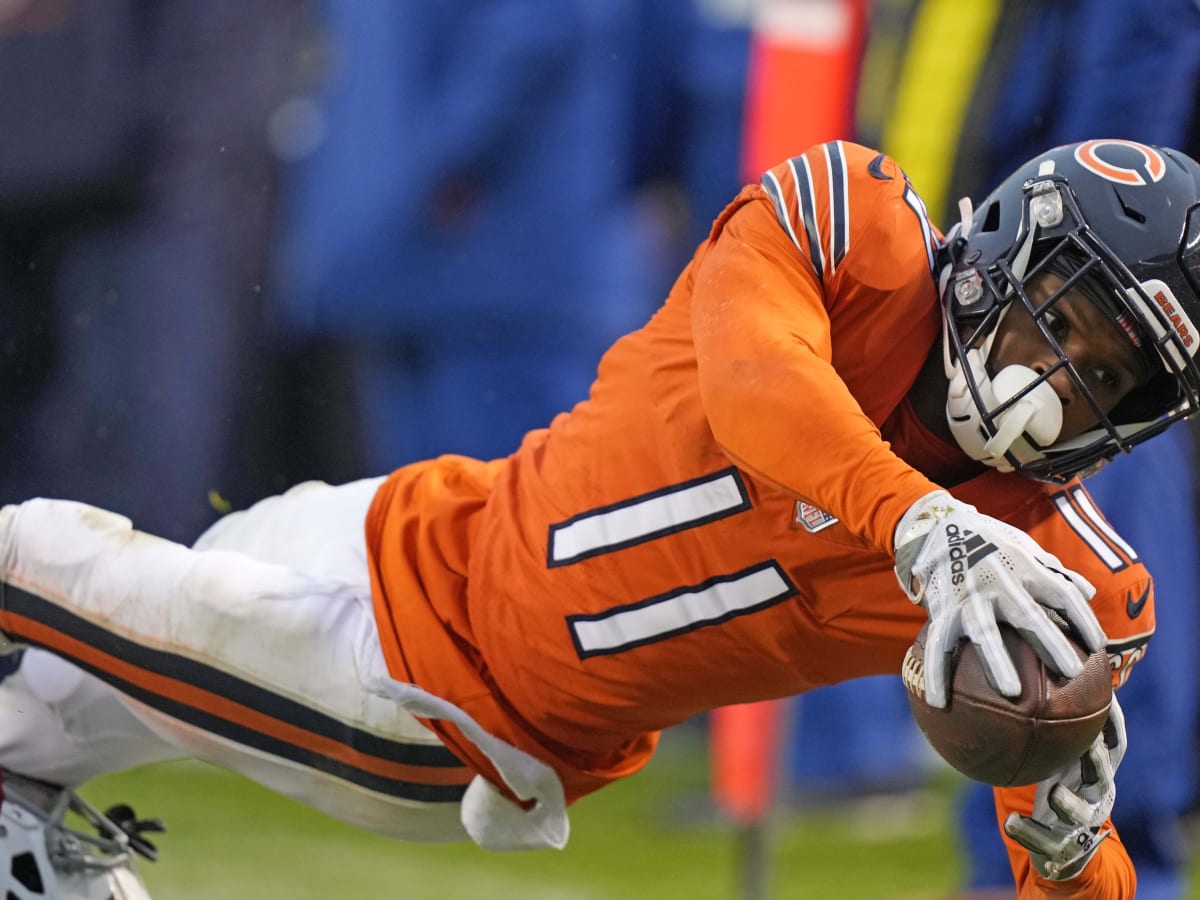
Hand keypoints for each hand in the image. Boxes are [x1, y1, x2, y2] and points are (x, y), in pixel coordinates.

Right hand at [894, 490, 1104, 706]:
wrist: (938, 527)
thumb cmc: (991, 543)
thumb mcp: (1024, 547)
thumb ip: (1054, 571)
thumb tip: (1088, 593)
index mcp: (1025, 567)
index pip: (1062, 593)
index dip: (1081, 618)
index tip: (1097, 646)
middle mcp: (999, 581)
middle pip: (1028, 615)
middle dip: (1049, 643)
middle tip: (1072, 672)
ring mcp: (968, 596)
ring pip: (982, 631)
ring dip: (996, 661)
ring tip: (1010, 692)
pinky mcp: (942, 608)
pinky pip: (937, 644)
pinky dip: (937, 673)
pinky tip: (940, 703)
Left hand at [1004, 696, 1125, 880]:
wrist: (1064, 847)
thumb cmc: (1057, 785)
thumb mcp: (1058, 754)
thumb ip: (1049, 721)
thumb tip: (1028, 670)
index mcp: (1096, 772)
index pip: (1114, 746)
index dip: (1113, 725)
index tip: (1106, 701)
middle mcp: (1095, 797)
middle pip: (1102, 778)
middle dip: (1097, 762)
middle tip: (1087, 746)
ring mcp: (1080, 824)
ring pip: (1079, 814)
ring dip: (1068, 802)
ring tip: (1054, 793)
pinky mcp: (1059, 847)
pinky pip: (1044, 841)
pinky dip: (1028, 832)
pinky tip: (1012, 824)